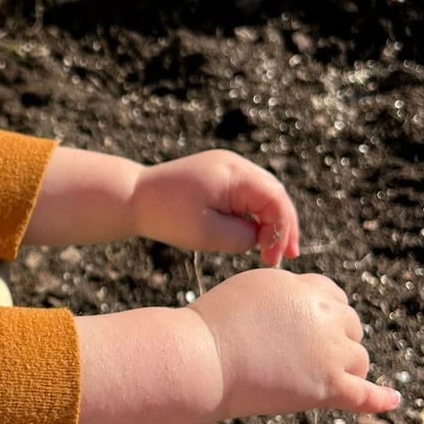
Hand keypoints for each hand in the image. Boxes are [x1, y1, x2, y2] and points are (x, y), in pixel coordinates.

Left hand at [132, 150, 299, 265]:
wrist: (133, 197)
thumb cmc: (166, 215)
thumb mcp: (206, 234)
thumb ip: (241, 237)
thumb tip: (260, 238)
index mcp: (234, 172)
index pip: (275, 199)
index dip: (282, 230)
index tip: (275, 258)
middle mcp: (235, 165)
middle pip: (274, 194)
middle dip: (284, 226)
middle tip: (289, 257)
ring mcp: (228, 169)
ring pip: (263, 195)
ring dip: (272, 222)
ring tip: (275, 252)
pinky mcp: (220, 179)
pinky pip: (248, 196)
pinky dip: (256, 216)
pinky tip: (258, 238)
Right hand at [191, 269, 399, 418]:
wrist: (203, 359)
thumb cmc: (213, 328)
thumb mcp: (249, 292)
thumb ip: (281, 297)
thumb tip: (296, 312)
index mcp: (304, 287)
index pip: (334, 297)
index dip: (325, 314)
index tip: (310, 328)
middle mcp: (324, 314)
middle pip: (350, 326)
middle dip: (335, 340)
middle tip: (305, 357)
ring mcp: (329, 352)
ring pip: (358, 359)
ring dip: (344, 368)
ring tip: (315, 380)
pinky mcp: (328, 387)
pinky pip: (364, 395)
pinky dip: (380, 399)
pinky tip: (392, 400)